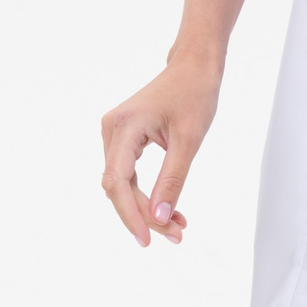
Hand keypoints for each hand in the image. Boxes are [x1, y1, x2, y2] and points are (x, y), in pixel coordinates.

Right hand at [100, 56, 220, 246]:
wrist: (194, 67)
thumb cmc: (194, 94)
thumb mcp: (189, 140)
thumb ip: (172, 180)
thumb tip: (160, 218)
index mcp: (124, 126)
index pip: (117, 182)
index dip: (130, 215)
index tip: (147, 240)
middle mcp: (111, 129)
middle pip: (119, 187)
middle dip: (144, 215)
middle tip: (176, 236)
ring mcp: (115, 133)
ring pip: (123, 184)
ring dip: (146, 208)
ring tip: (177, 226)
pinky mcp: (123, 138)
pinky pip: (128, 174)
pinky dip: (146, 194)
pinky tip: (168, 210)